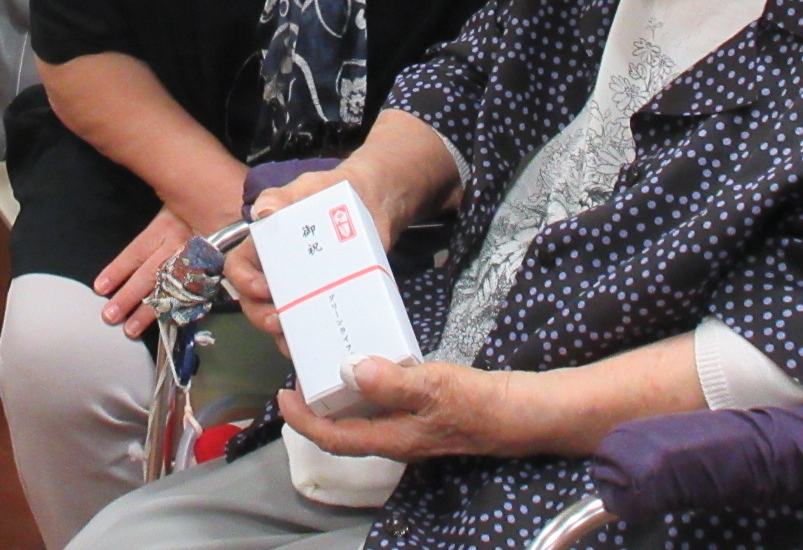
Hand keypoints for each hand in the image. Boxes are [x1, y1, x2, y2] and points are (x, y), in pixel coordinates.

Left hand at [95, 206, 200, 336]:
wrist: (227, 213)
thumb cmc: (188, 215)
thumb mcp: (166, 213)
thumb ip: (147, 236)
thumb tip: (119, 265)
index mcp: (165, 228)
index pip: (137, 252)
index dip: (118, 270)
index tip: (100, 288)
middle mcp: (181, 245)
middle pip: (150, 274)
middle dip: (129, 297)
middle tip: (110, 316)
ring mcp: (198, 261)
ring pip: (170, 290)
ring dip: (149, 311)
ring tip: (130, 329)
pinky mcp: (210, 274)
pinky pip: (192, 296)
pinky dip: (177, 312)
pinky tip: (164, 324)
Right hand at [227, 165, 401, 339]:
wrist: (375, 204)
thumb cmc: (334, 191)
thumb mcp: (308, 187)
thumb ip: (284, 196)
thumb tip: (263, 210)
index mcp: (265, 244)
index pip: (238, 267)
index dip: (242, 282)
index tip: (263, 288)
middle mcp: (277, 270)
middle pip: (253, 301)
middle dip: (260, 315)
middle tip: (279, 321)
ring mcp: (301, 289)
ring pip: (279, 318)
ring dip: (282, 335)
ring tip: (295, 342)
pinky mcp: (325, 301)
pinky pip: (311, 325)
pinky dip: (310, 338)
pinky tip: (319, 344)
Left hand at [278, 358, 523, 461]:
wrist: (521, 413)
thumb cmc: (477, 402)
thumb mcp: (433, 386)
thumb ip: (391, 381)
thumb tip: (348, 369)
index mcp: (392, 438)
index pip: (334, 438)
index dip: (303, 420)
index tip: (282, 396)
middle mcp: (396, 438)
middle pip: (344, 431)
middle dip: (317, 408)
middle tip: (301, 374)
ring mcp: (411, 428)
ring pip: (363, 418)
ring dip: (341, 398)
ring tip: (327, 365)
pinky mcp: (425, 415)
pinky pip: (384, 406)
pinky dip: (368, 388)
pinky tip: (372, 364)